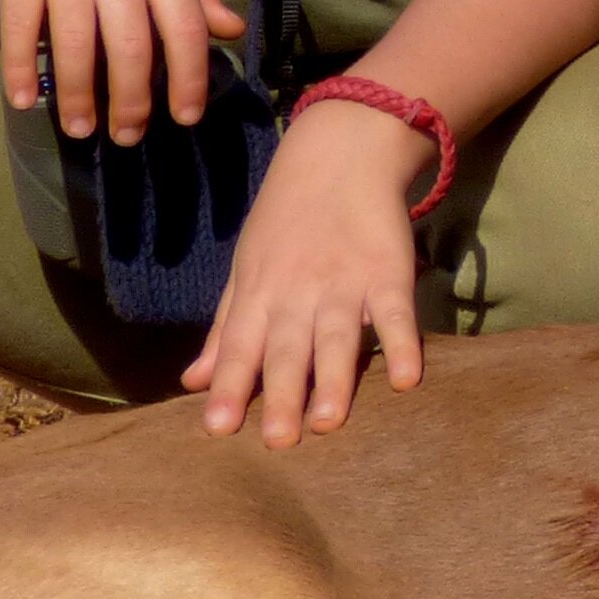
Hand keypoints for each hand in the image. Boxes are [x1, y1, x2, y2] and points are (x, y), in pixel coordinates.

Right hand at [0, 0, 244, 142]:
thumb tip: (232, 30)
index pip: (185, 28)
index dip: (190, 78)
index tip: (185, 118)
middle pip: (131, 47)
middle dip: (132, 101)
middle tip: (128, 137)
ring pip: (75, 45)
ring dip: (78, 96)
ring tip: (80, 129)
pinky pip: (21, 26)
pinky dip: (21, 67)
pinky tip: (23, 100)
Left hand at [183, 100, 435, 444]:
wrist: (340, 155)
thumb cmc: (285, 222)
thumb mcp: (246, 271)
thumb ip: (224, 331)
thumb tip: (192, 384)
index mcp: (259, 294)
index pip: (238, 346)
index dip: (229, 386)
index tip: (217, 430)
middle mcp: (298, 292)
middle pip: (288, 349)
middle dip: (281, 394)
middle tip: (277, 443)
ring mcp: (345, 282)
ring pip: (337, 337)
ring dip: (334, 379)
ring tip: (328, 422)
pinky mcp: (389, 271)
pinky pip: (396, 313)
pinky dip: (402, 344)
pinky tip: (406, 379)